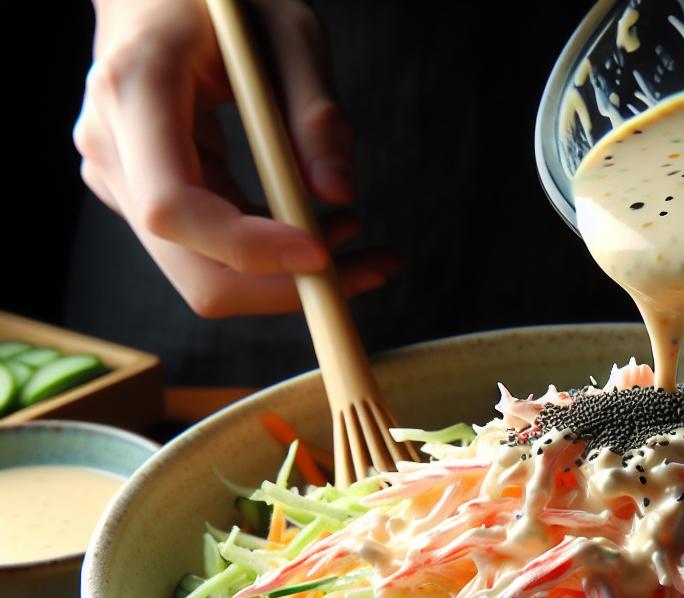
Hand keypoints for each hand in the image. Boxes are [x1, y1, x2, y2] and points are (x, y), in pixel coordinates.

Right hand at [75, 0, 396, 316]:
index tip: (322, 254)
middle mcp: (112, 147)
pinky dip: (275, 261)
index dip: (249, 247)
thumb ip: (315, 110)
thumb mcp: (288, 28)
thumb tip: (338, 192)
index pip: (175, 206)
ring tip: (359, 236)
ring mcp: (121, 182)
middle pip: (195, 270)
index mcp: (133, 89)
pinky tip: (325, 232)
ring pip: (208, 278)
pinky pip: (213, 258)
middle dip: (288, 287)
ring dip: (290, 278)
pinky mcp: (146, 202)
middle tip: (372, 268)